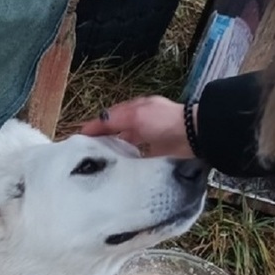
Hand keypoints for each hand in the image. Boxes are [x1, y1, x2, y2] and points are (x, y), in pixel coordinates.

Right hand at [79, 95, 194, 158]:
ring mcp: (149, 136)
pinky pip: (136, 155)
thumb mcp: (136, 116)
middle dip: (102, 138)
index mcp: (136, 108)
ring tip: (100, 160)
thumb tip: (96, 122)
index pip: (110, 116)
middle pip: (117, 129)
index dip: (95, 126)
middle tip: (87, 151)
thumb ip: (115, 119)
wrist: (194, 135)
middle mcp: (141, 121)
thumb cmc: (164, 122)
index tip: (80, 138)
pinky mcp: (156, 151)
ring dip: (114, 149)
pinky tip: (120, 166)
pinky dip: (127, 159)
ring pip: (125, 142)